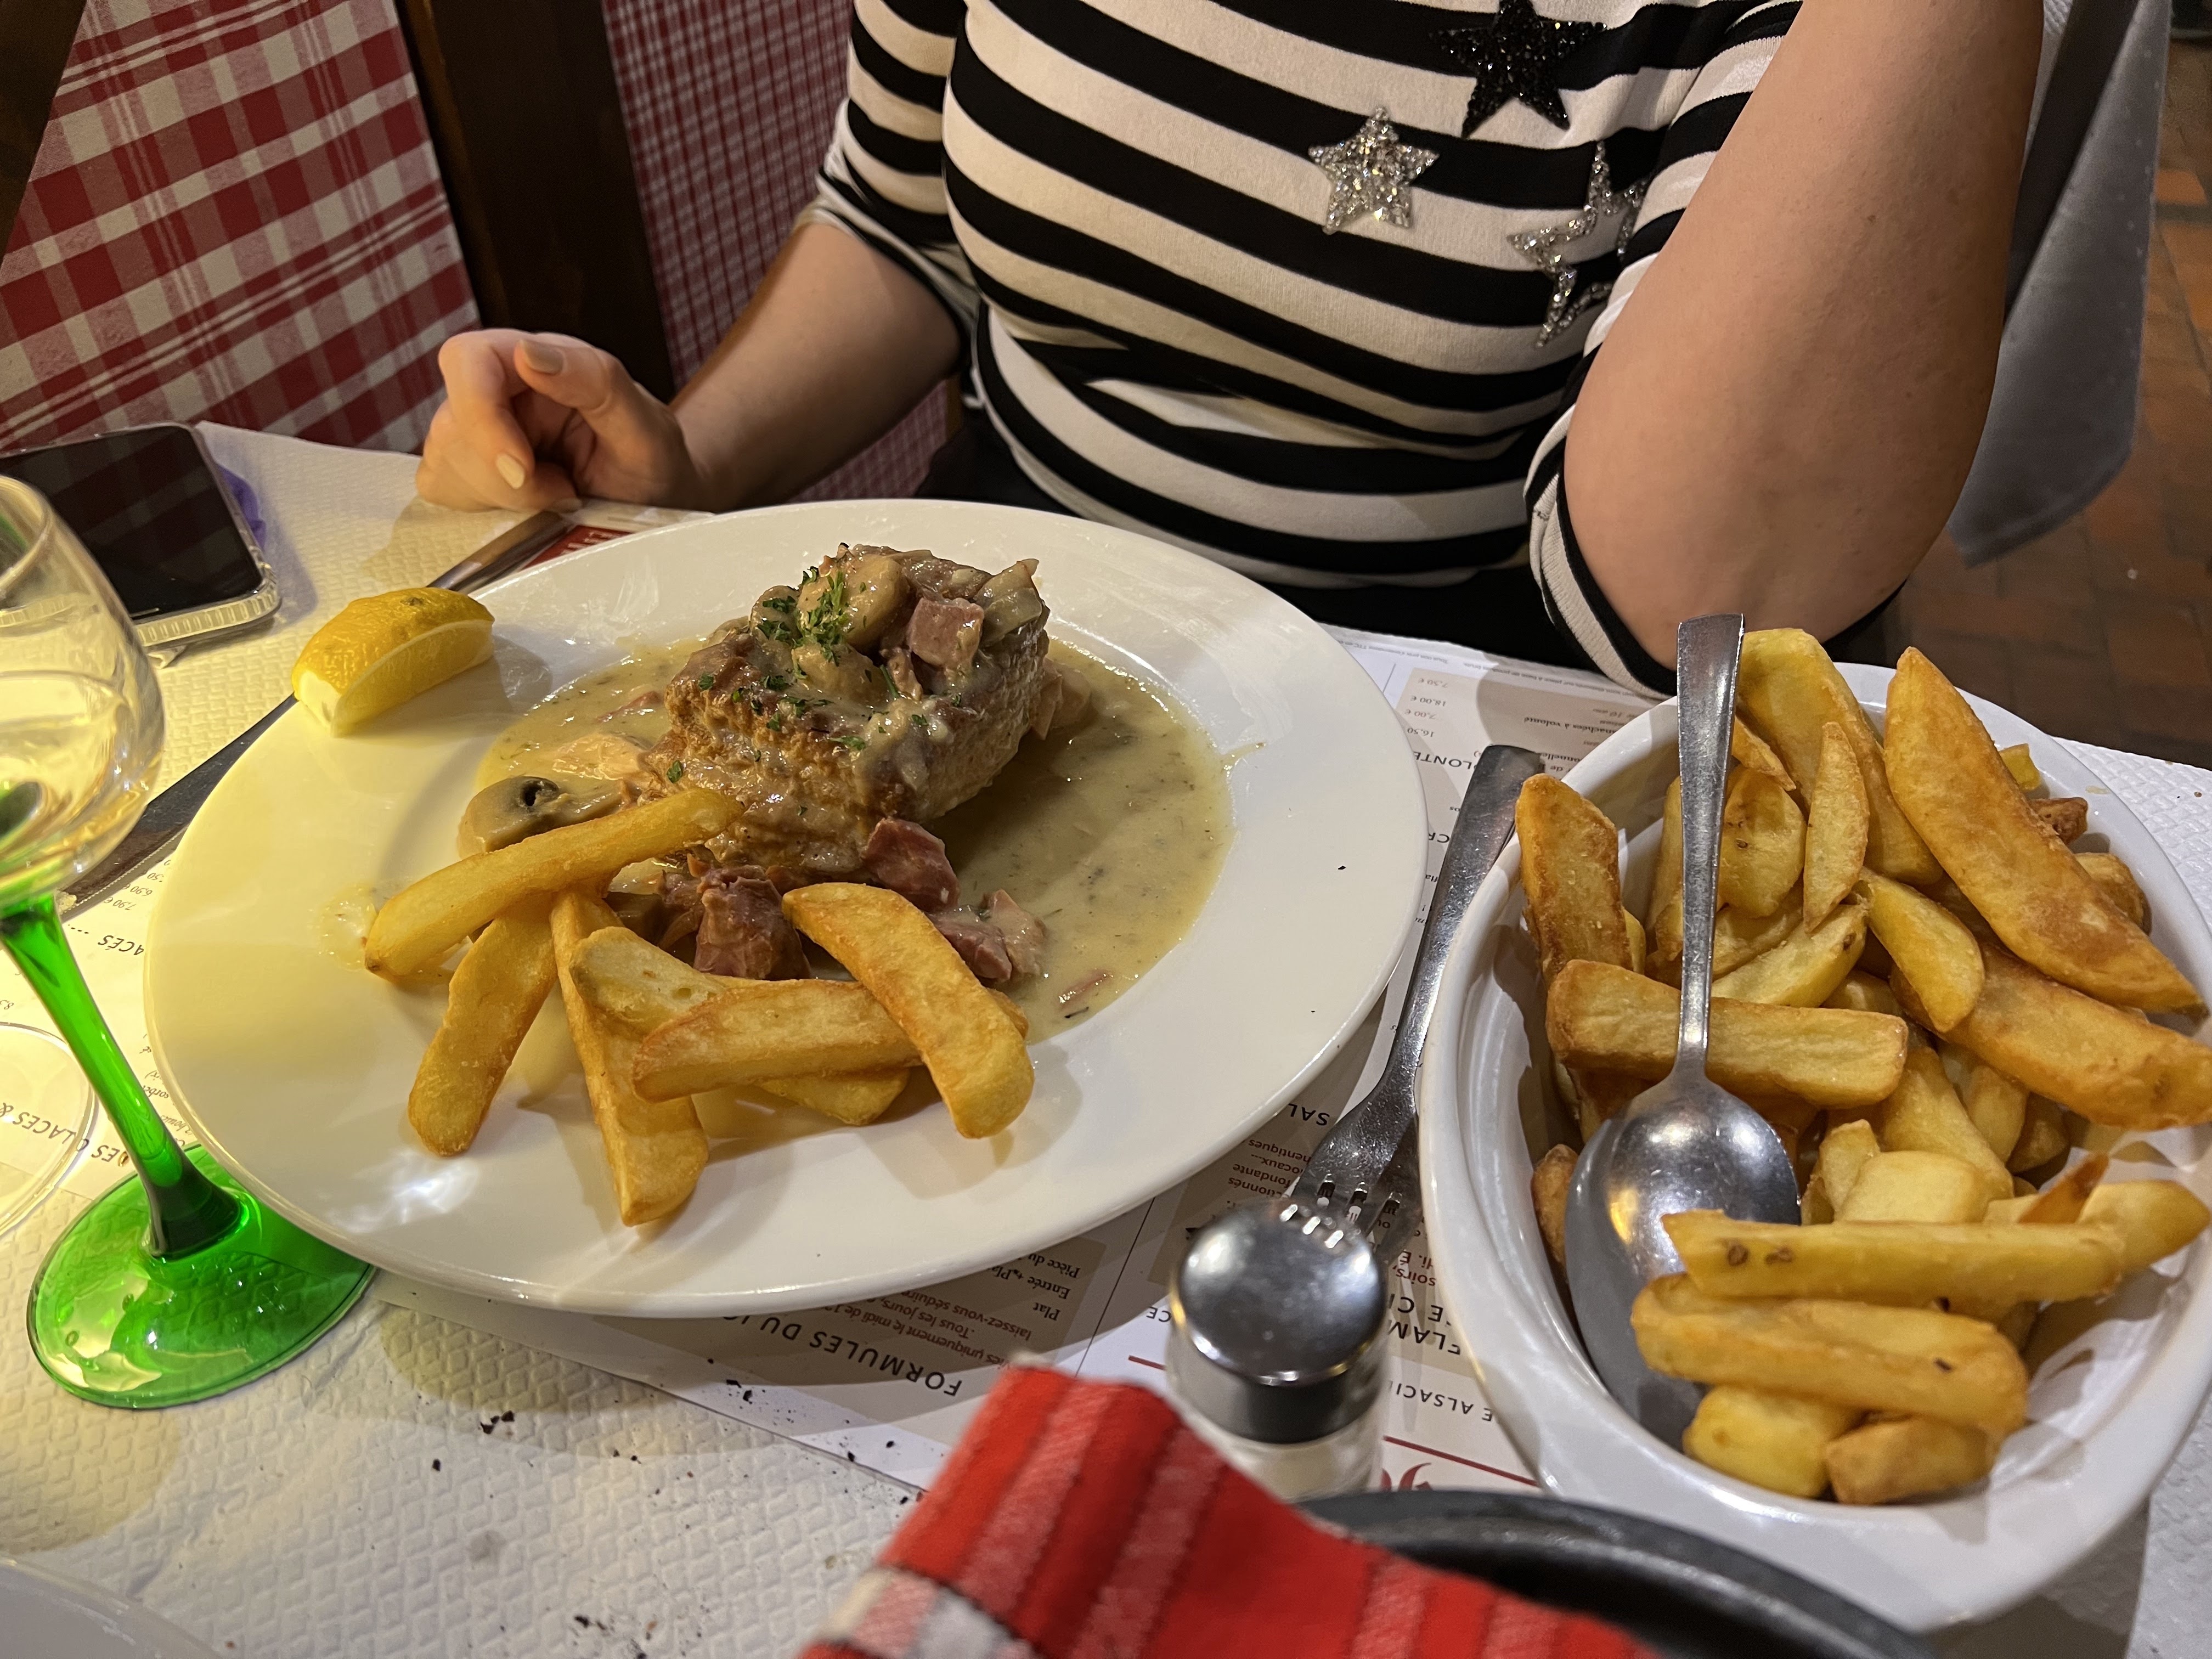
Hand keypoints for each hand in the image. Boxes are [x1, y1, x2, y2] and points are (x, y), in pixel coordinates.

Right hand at [415, 330, 706, 511]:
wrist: (656, 507)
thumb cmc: (652, 461)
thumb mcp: (644, 425)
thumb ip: (594, 381)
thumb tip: (529, 353)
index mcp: (534, 360)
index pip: (467, 360)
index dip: (481, 416)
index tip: (521, 470)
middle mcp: (496, 391)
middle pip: (451, 429)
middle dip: (507, 481)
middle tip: (566, 493)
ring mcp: (474, 434)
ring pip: (444, 469)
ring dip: (503, 501)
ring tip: (558, 499)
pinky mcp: (465, 476)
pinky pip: (445, 496)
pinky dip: (487, 515)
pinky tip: (529, 512)